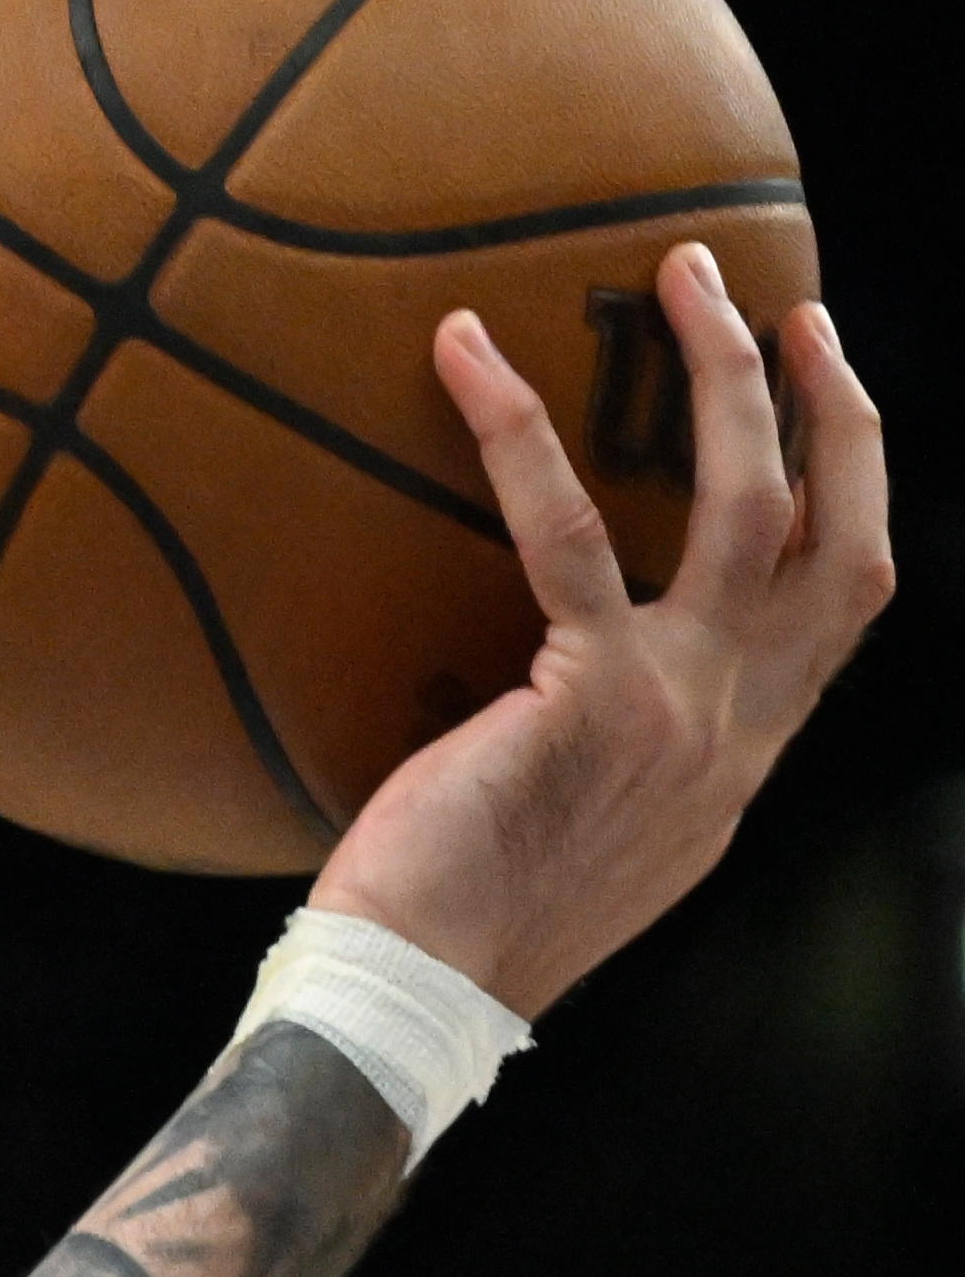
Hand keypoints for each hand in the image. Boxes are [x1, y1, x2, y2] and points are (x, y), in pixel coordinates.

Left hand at [320, 246, 890, 1015]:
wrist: (421, 999)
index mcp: (745, 753)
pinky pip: (569, 535)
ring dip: (728, 378)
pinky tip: (471, 353)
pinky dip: (517, 433)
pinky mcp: (592, 697)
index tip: (831, 406)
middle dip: (829, 407)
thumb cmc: (467, 924)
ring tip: (685, 278)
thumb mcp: (600, 841)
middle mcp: (740, 724)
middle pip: (842, 535)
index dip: (855, 493)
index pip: (847, 602)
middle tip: (784, 303)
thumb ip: (632, 759)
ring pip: (752, 505)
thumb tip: (590, 697)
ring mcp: (683, 707)